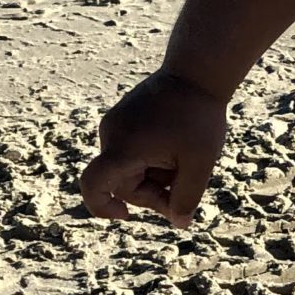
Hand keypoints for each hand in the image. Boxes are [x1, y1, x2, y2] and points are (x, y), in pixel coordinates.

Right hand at [80, 70, 227, 228]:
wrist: (198, 71)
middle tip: (186, 182)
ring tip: (183, 155)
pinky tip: (176, 144)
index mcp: (123, 147)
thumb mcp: (200, 163)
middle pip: (123, 183)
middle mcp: (111, 134)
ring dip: (155, 172)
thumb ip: (187, 197)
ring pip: (129, 168)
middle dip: (153, 190)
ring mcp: (116, 123)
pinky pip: (132, 150)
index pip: (93, 185)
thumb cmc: (199, 116)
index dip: (102, 208)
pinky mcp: (124, 116)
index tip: (124, 216)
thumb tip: (180, 223)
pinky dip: (153, 156)